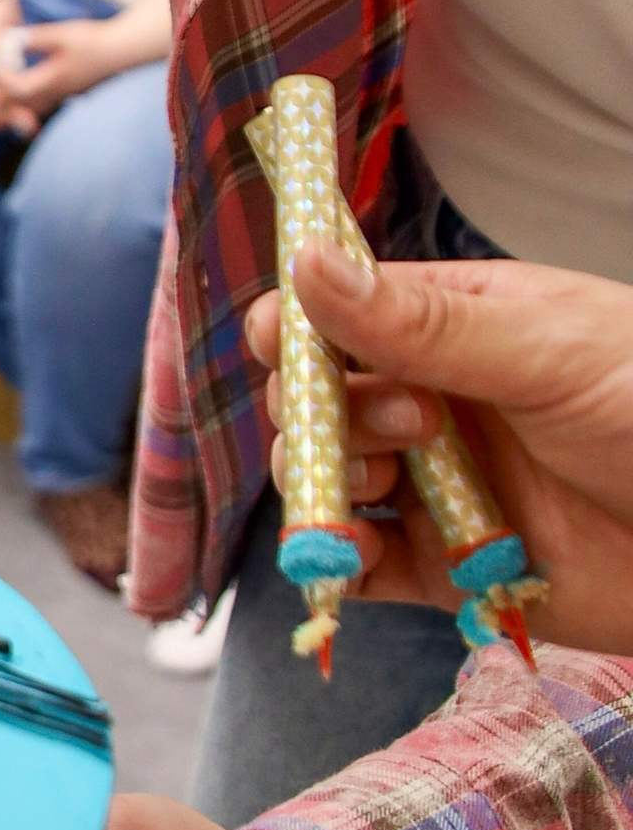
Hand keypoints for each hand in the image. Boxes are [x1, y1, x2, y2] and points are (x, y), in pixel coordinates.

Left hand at [0, 2, 163, 137]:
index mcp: (52, 78)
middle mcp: (56, 92)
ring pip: (32, 111)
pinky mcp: (69, 93)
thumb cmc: (94, 41)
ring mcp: (64, 95)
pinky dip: (28, 115)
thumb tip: (8, 39)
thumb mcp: (63, 34)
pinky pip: (43, 109)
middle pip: (21, 108)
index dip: (0, 85)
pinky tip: (23, 120)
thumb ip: (35, 38)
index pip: (19, 88)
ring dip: (10, 120)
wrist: (124, 52)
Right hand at [248, 245, 632, 651]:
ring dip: (330, 483)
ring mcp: (438, 486)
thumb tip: (306, 259)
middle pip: (318, 400)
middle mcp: (434, 401)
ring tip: (391, 487)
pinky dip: (336, 563)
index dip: (297, 325)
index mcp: (454, 325)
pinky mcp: (448, 569)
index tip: (286, 346)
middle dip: (327, 412)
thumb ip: (421, 321)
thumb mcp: (544, 350)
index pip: (339, 311)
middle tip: (413, 423)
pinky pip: (362, 566)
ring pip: (328, 481)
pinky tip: (342, 556)